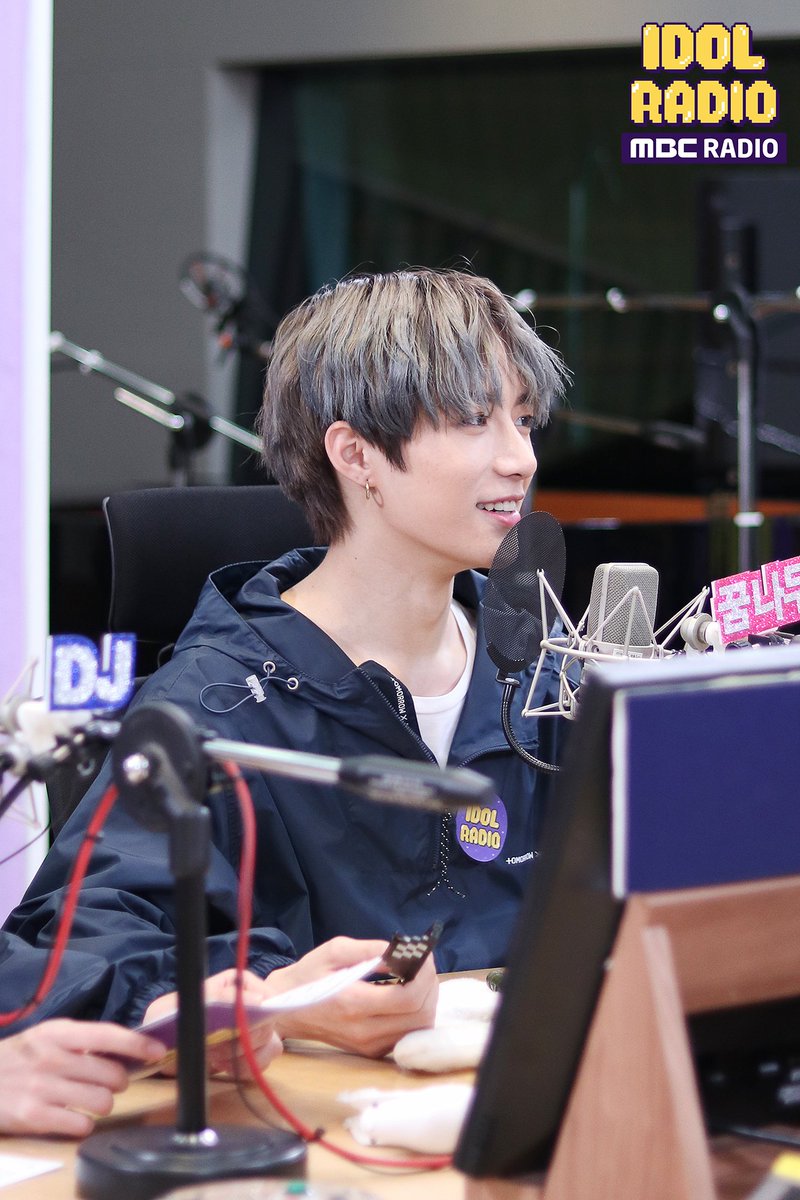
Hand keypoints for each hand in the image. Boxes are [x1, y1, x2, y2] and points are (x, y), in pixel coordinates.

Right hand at [0, 1019, 165, 1137]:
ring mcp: (42, 1088)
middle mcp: (51, 1058)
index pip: (107, 1035)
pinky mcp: (33, 1117)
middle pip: (111, 1074)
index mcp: (57, 1033)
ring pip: (102, 1101)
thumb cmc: (17, 1059)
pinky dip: (84, 1124)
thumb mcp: (45, 1038)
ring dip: (103, 1104)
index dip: (137, 1044)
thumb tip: (122, 1047)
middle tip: (110, 1083)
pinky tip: (74, 1118)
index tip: (158, 1051)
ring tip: (91, 1101)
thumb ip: (80, 1041)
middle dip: (119, 1082)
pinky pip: (80, 1125)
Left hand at [143, 969, 281, 1078]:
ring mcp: (254, 1028)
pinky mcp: (251, 1053)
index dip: (258, 1013)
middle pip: (270, 1022)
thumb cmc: (168, 1018)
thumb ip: (219, 997)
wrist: (158, 1045)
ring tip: (216, 1056)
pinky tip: (222, 1065)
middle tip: (216, 1044)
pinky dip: (243, 1069)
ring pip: (271, 1044)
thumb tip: (258, 1001)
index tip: (237, 1028)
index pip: (267, 994)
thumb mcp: (187, 1002)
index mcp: (237, 983)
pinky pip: (262, 1064)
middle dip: (243, 1039)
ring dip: (244, 1056)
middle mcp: (250, 1003)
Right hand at [266, 937, 438, 1058]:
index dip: (424, 975)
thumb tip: (403, 952)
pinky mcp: (371, 1052)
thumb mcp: (335, 951)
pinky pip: (407, 1036)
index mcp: (353, 1003)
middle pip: (420, 1016)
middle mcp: (364, 1031)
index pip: (407, 998)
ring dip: (426, 1001)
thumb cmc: (309, 975)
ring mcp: (369, 1046)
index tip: (423, 955)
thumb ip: (371, 950)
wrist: (285, 1010)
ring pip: (418, 1029)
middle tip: (423, 964)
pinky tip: (407, 996)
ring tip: (417, 978)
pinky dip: (416, 1015)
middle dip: (430, 986)